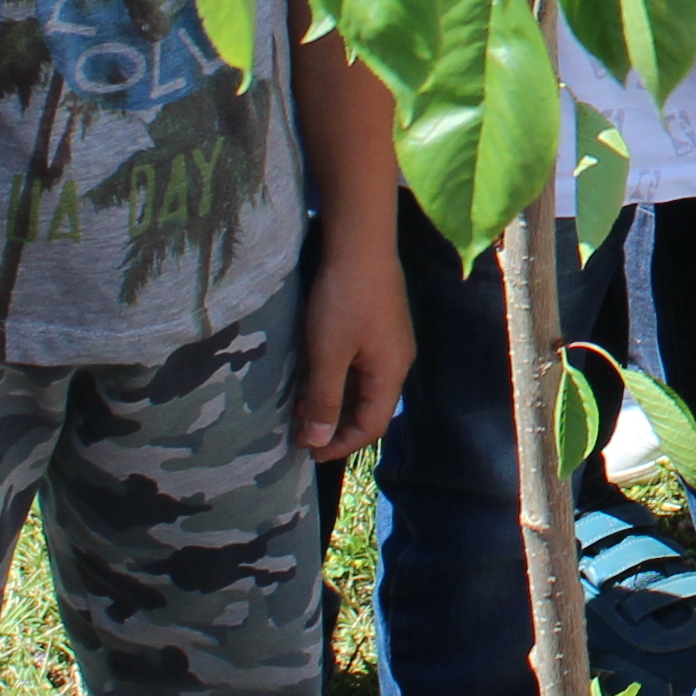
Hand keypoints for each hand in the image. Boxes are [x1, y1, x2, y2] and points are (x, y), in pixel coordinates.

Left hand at [298, 235, 413, 461]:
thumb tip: (317, 442)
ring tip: (299, 404)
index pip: (372, 425)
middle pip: (370, 407)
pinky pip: (362, 365)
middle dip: (335, 424)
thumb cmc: (343, 302)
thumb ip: (323, 400)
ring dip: (334, 400)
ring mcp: (390, 341)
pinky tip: (314, 372)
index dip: (341, 444)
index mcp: (391, 373)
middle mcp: (397, 361)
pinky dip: (338, 378)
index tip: (307, 451)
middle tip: (298, 431)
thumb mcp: (327, 354)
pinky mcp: (380, 324)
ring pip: (364, 385)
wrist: (360, 243)